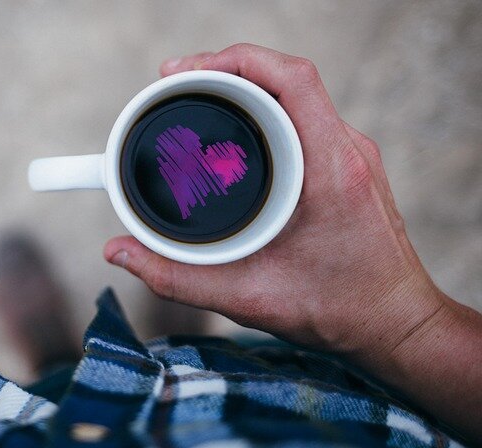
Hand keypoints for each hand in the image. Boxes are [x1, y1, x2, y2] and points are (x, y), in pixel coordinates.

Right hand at [105, 44, 439, 357]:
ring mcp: (352, 153)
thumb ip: (175, 277)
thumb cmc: (337, 310)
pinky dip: (266, 109)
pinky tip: (237, 128)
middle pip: (286, 77)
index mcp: (328, 171)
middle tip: (176, 82)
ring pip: (297, 93)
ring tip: (198, 97)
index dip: (234, 60)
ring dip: (246, 86)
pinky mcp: (349, 163)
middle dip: (226, 68)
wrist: (394, 321)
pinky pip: (305, 116)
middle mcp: (346, 151)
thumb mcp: (247, 299)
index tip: (183, 72)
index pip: (292, 80)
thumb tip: (119, 252)